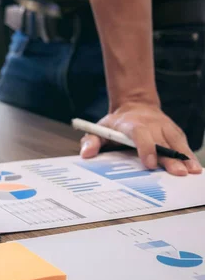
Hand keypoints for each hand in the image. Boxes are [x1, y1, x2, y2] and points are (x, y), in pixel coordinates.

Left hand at [80, 102, 201, 175]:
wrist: (134, 106)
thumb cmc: (115, 124)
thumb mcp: (98, 129)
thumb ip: (91, 141)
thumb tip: (86, 154)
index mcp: (131, 124)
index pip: (140, 134)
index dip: (146, 147)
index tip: (150, 163)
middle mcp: (151, 124)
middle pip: (161, 141)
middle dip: (170, 157)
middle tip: (178, 172)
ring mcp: (164, 126)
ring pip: (175, 141)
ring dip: (184, 156)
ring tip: (192, 171)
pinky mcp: (173, 130)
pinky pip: (182, 142)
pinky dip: (189, 153)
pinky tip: (195, 166)